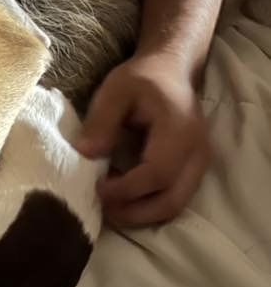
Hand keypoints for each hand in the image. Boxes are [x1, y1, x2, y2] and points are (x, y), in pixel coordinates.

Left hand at [78, 55, 211, 227]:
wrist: (172, 71)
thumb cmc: (143, 79)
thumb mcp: (116, 90)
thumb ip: (102, 120)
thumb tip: (86, 153)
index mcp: (180, 130)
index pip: (157, 174)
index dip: (126, 190)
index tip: (97, 189)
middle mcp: (197, 152)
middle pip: (171, 201)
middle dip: (134, 213)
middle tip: (102, 209)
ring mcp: (200, 164)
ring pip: (175, 205)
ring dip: (141, 214)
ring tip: (110, 206)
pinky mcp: (195, 171)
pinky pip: (175, 199)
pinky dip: (149, 206)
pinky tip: (124, 198)